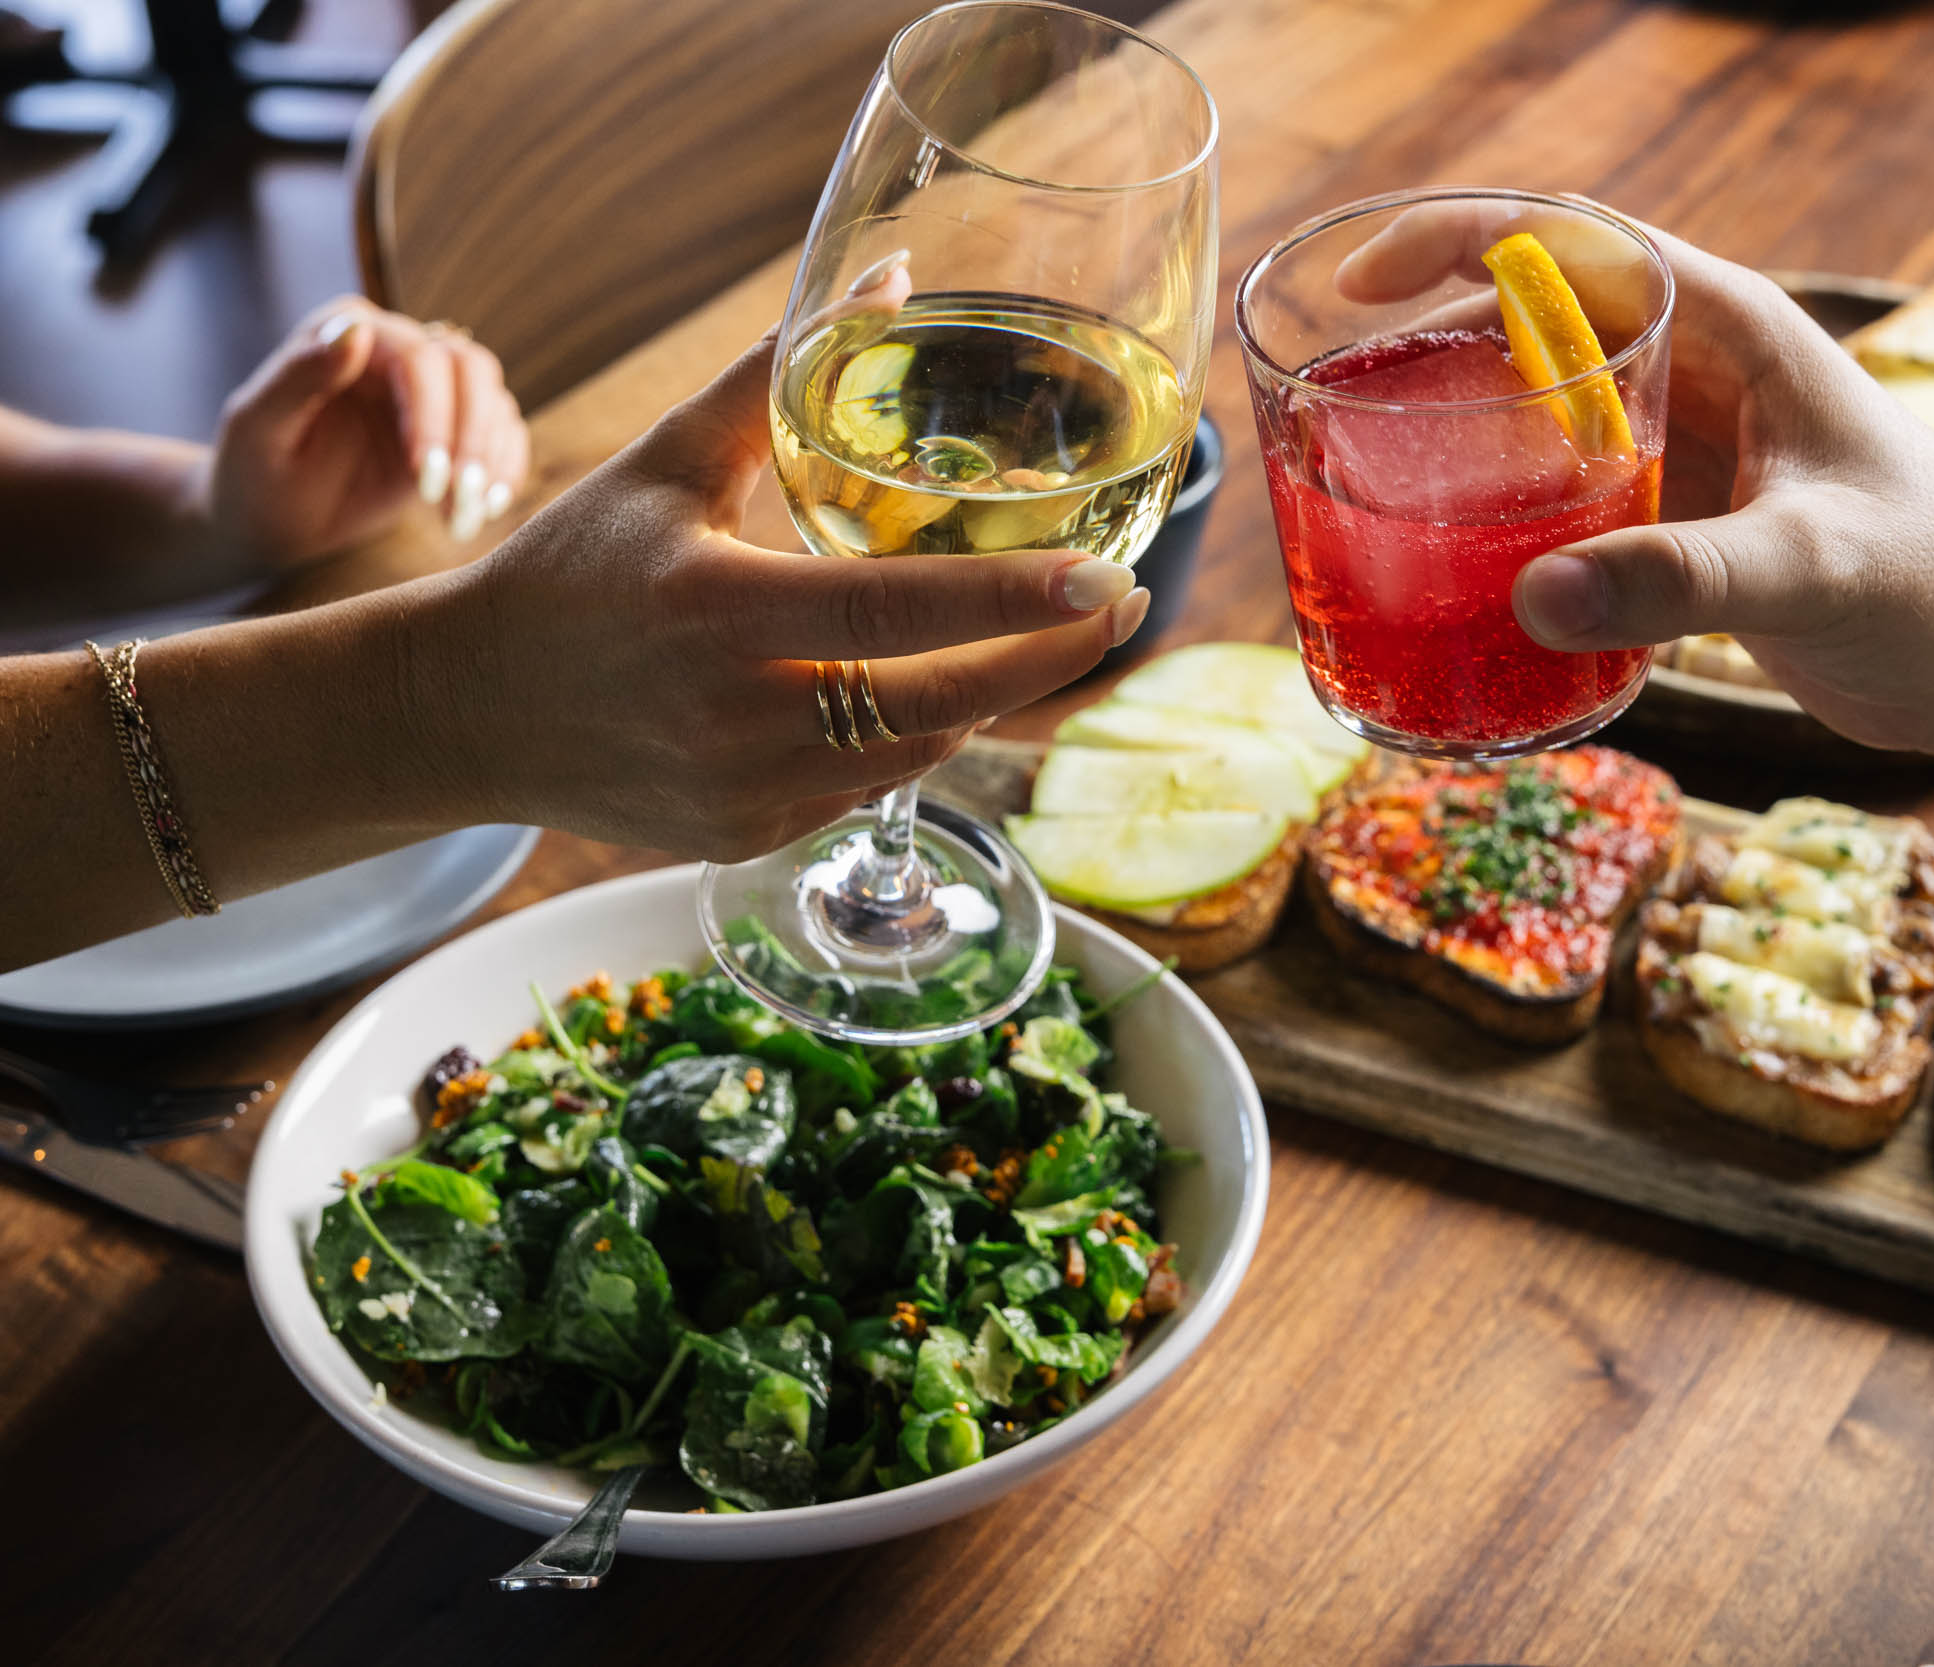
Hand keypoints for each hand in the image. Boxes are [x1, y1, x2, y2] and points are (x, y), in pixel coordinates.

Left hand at [204, 298, 530, 568]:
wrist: (266, 520)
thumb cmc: (250, 471)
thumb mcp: (258, 426)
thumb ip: (300, 375)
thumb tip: (356, 331)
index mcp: (348, 333)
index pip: (419, 355)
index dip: (433, 414)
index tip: (423, 477)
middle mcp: (397, 351)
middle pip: (471, 369)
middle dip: (473, 436)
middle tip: (462, 496)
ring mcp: (430, 392)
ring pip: (493, 401)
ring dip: (491, 460)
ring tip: (467, 515)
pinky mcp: (452, 433)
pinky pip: (502, 437)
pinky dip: (504, 473)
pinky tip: (483, 511)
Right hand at [422, 328, 1148, 858]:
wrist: (466, 712)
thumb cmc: (570, 572)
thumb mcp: (661, 462)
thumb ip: (772, 374)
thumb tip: (886, 282)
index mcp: (716, 612)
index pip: (897, 610)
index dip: (1012, 600)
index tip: (1107, 577)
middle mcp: (735, 718)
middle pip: (938, 703)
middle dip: (1046, 658)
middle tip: (1123, 602)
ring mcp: (744, 793)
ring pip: (917, 752)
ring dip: (987, 695)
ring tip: (1048, 632)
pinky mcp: (747, 838)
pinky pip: (869, 787)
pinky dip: (913, 737)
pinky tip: (936, 685)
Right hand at [1339, 203, 1933, 752]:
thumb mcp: (1810, 568)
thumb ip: (1681, 581)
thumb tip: (1538, 598)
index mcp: (1732, 329)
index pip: (1575, 243)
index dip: (1460, 239)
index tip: (1363, 281)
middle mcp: (1699, 374)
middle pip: (1534, 324)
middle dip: (1428, 347)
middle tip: (1334, 402)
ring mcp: (1687, 450)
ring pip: (1543, 415)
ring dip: (1459, 438)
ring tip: (1367, 484)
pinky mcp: (1684, 528)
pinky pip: (1567, 499)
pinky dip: (1504, 521)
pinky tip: (1453, 572)